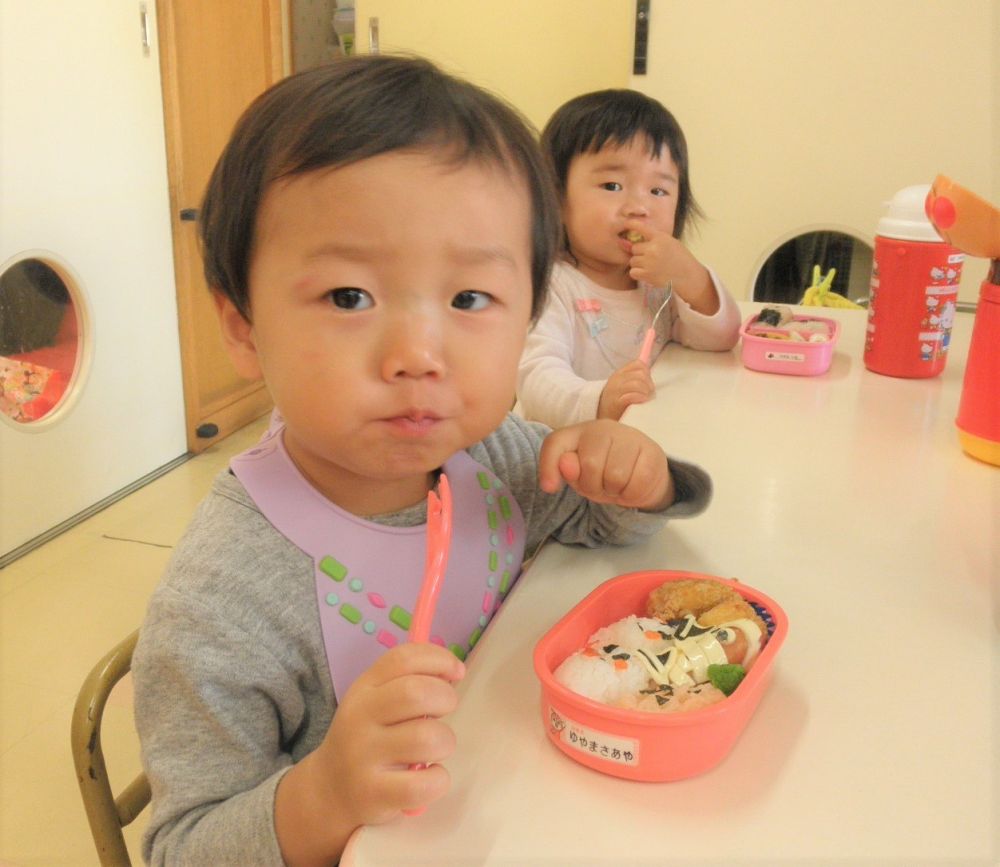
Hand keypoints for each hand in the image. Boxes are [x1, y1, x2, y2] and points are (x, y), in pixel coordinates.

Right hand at [274, 643, 464, 863]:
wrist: (329, 790)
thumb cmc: (368, 738)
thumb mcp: (375, 700)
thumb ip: (408, 680)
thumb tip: (454, 671)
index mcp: (364, 688)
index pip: (404, 659)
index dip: (439, 659)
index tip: (456, 672)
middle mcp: (360, 718)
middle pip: (416, 693)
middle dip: (445, 698)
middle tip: (444, 712)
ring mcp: (364, 757)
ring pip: (427, 738)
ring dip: (445, 742)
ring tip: (435, 748)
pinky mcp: (374, 794)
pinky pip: (425, 783)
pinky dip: (439, 780)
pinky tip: (429, 777)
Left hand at [538, 419, 674, 510]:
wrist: (642, 474)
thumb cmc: (603, 472)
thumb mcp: (578, 475)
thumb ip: (565, 471)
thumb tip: (557, 475)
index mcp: (579, 431)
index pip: (556, 443)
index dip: (549, 467)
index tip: (550, 488)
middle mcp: (604, 427)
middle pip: (589, 466)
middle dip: (593, 486)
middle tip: (601, 485)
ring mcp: (631, 436)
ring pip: (615, 477)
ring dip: (614, 491)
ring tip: (616, 485)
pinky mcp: (653, 452)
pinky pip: (636, 485)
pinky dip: (631, 495)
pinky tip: (632, 486)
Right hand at [597, 360, 654, 420]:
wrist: (601, 417)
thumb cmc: (616, 402)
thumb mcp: (623, 384)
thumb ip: (635, 375)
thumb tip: (647, 363)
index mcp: (619, 373)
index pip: (638, 364)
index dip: (646, 372)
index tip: (647, 382)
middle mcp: (616, 380)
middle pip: (640, 374)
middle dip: (648, 383)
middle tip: (649, 392)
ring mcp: (615, 391)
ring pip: (637, 383)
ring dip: (645, 391)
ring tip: (645, 398)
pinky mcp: (616, 403)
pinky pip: (632, 396)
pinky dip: (640, 397)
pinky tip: (641, 401)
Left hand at [624, 222, 718, 314]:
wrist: (688, 276)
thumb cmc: (681, 259)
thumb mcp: (671, 242)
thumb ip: (656, 240)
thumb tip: (637, 242)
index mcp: (660, 237)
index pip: (642, 228)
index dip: (632, 224)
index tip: (626, 223)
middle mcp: (653, 248)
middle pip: (634, 248)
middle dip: (639, 253)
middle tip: (649, 258)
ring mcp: (649, 261)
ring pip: (632, 260)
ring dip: (638, 264)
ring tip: (650, 267)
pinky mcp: (647, 274)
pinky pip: (633, 272)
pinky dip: (637, 273)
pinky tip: (647, 273)